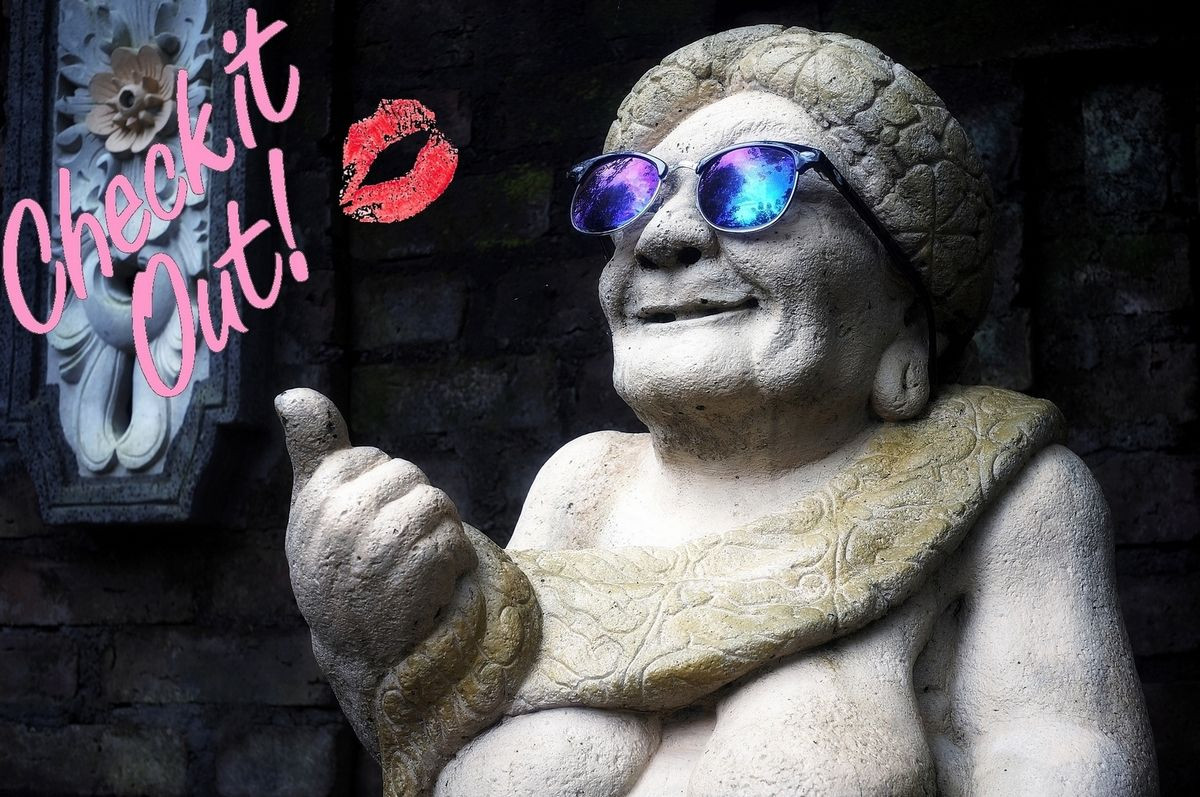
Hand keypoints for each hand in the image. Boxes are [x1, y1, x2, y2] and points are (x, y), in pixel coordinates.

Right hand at [275, 388, 476, 673]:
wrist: (359, 654)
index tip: (365, 527)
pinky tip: (431, 587)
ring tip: (415, 567)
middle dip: (413, 508)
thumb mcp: (314, 508)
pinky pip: (454, 539)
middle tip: (395, 551)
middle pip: (409, 475)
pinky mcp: (414, 579)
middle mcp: (338, 523)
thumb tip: (292, 395)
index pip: (371, 458)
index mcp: (313, 501)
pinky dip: (452, 562)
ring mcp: (374, 552)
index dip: (381, 490)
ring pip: (436, 503)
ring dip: (438, 535)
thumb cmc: (338, 569)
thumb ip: (312, 447)